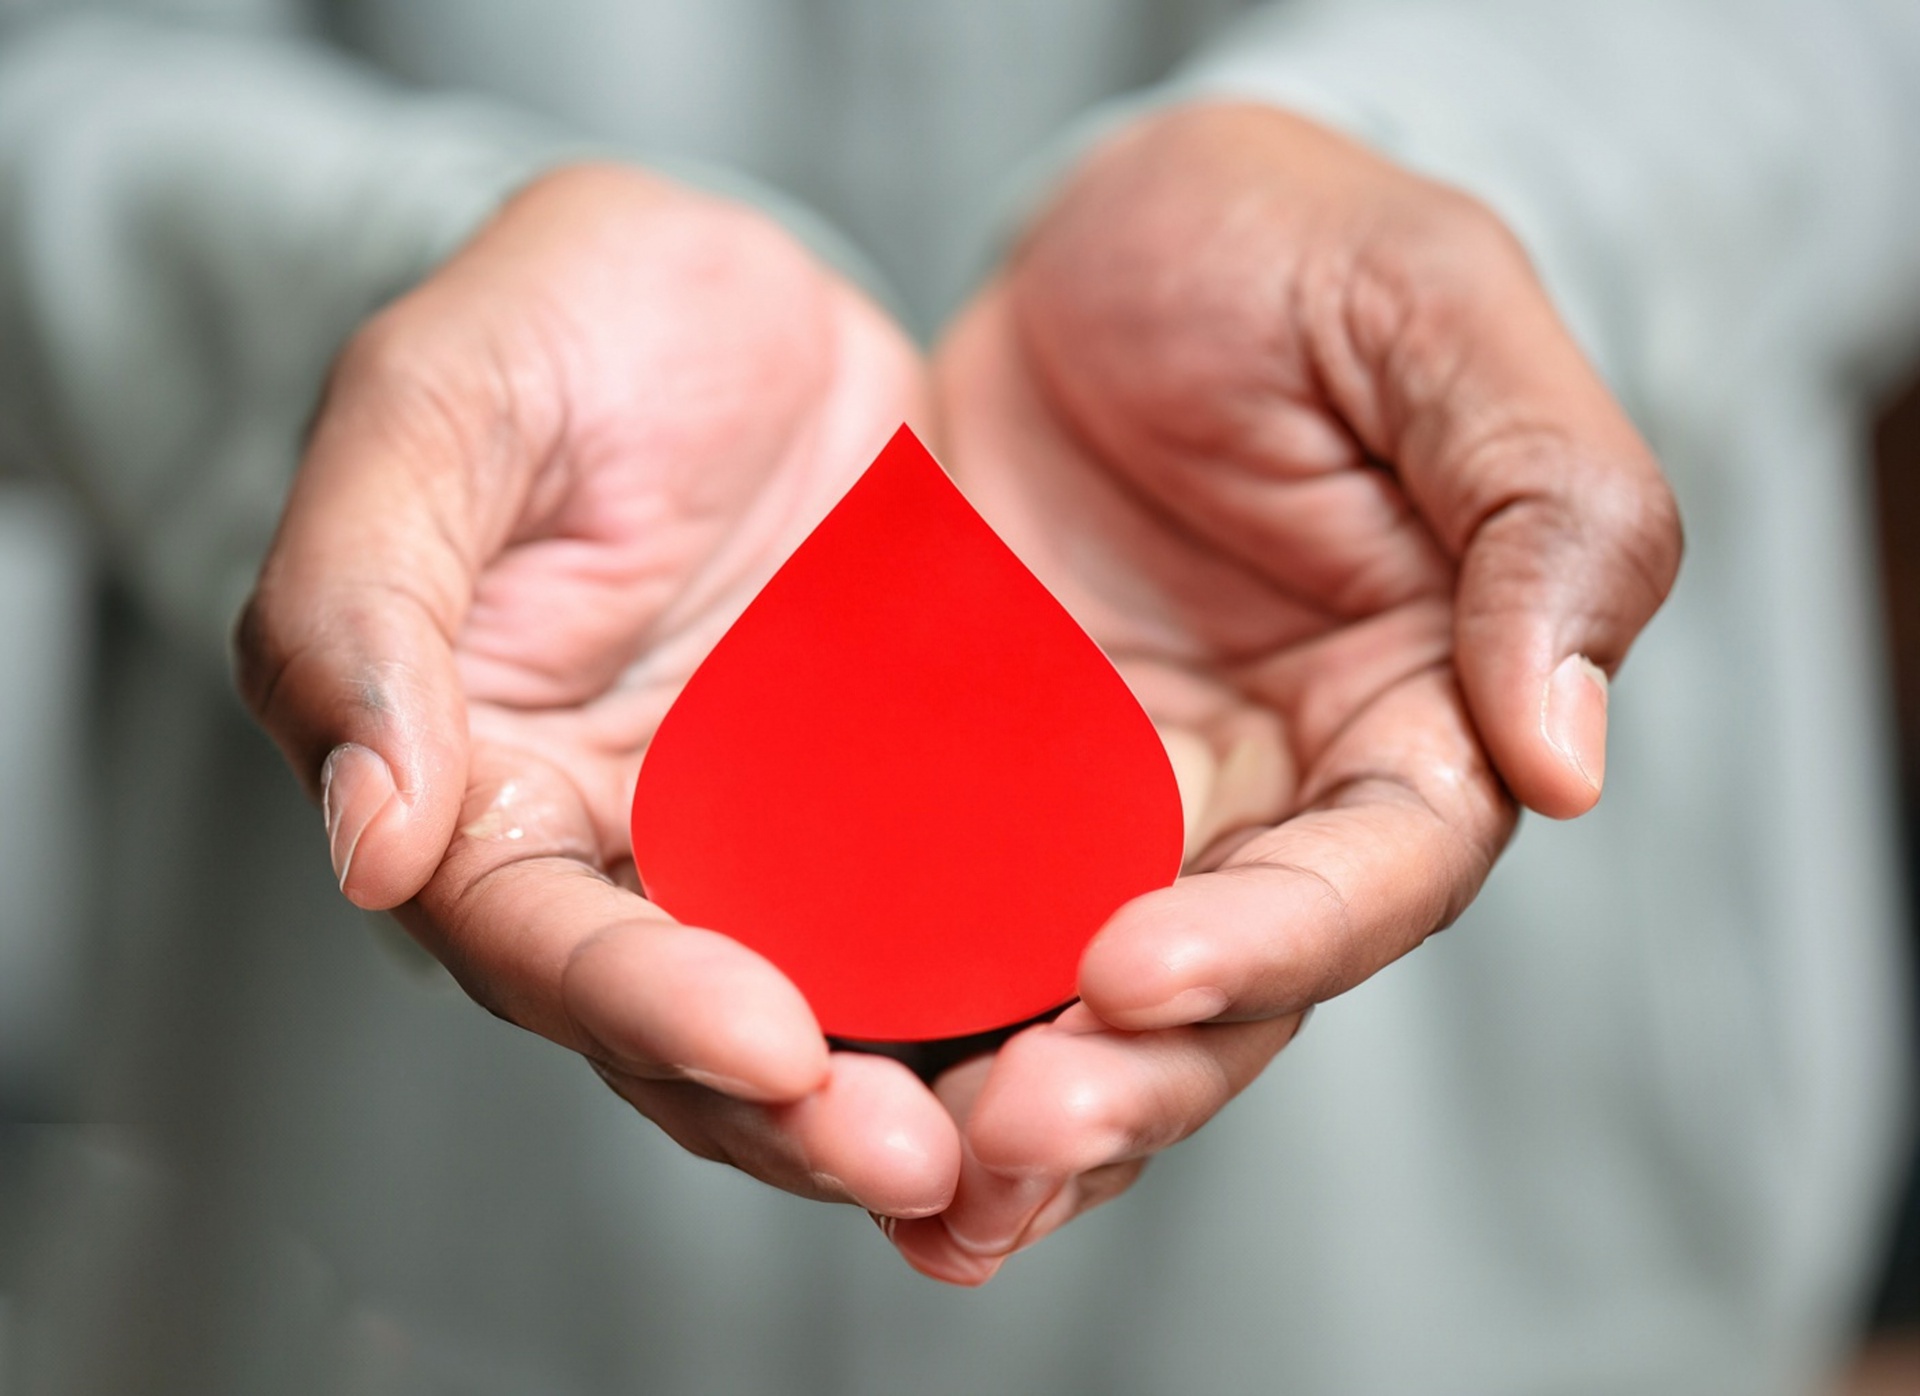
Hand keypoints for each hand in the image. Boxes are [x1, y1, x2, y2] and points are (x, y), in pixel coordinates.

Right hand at [236, 165, 959, 1219]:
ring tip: (1034, 1139)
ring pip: (851, 1012)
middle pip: (704, 1038)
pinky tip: (1118, 1019)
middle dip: (807, 1115)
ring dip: (935, 1090)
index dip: (644, 1006)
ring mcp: (784, 839)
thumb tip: (367, 844)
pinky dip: (1030, 984)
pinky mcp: (910, 802)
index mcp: (488, 790)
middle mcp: (636, 852)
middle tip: (922, 1156)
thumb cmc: (555, 328)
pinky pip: (973, 911)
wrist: (729, 286)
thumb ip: (363, 610)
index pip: (543, 942)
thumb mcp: (432, 410)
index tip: (763, 1043)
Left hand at [888, 104, 1680, 1281]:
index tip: (1135, 969)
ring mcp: (1116, 810)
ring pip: (1075, 1003)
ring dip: (1001, 1106)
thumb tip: (1565, 758)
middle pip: (1220, 994)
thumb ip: (1543, 511)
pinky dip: (892, 1012)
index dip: (1268, 938)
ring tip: (906, 1177)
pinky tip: (805, 1084)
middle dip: (1123, 1079)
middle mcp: (1270, 800)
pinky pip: (940, 920)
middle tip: (1005, 1131)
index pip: (1372, 873)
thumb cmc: (1295, 245)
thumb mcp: (1436, 313)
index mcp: (1411, 713)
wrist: (1113, 229)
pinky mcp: (980, 791)